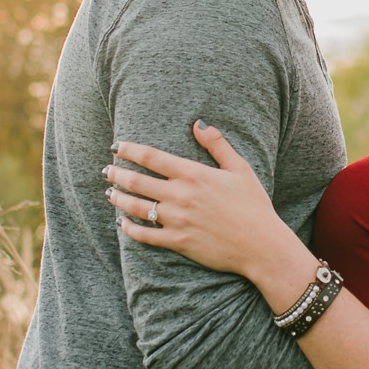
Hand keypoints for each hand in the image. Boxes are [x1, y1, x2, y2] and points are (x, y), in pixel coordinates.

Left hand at [105, 123, 309, 297]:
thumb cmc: (254, 205)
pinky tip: (121, 223)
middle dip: (117, 173)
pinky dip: (129, 229)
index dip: (129, 150)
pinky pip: (144, 235)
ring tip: (109, 192)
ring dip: (118, 198)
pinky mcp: (178, 242)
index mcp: (194, 175)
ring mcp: (177, 220)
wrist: (261, 245)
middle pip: (137, 181)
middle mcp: (181, 196)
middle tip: (106, 170)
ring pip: (135, 207)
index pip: (151, 157)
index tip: (116, 146)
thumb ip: (217, 144)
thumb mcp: (240, 168)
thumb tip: (198, 123)